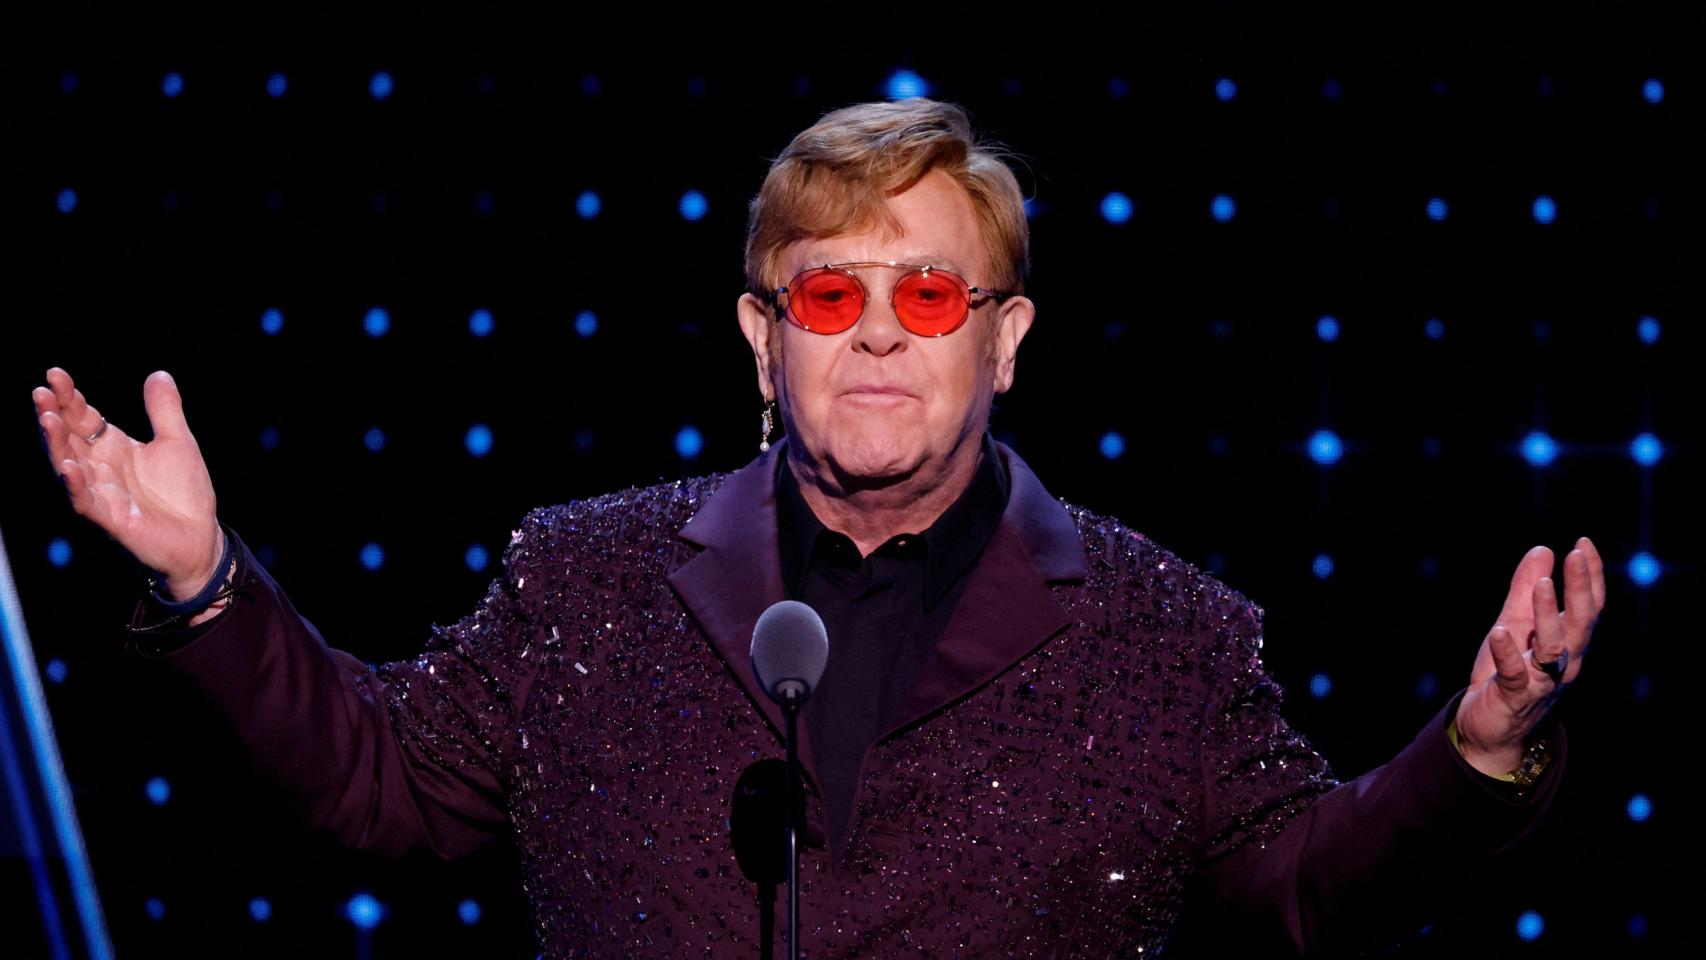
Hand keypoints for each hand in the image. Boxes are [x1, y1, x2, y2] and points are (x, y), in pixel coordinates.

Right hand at [32, 367, 223, 598]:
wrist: (200, 537)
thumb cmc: (184, 492)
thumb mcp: (178, 442)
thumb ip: (165, 410)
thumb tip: (159, 373)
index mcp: (113, 447)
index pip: (83, 417)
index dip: (69, 396)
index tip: (55, 373)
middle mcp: (99, 467)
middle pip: (68, 437)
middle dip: (53, 414)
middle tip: (42, 391)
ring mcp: (100, 492)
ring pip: (67, 465)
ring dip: (56, 443)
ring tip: (47, 418)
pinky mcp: (109, 518)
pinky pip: (85, 500)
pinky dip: (75, 484)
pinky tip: (68, 467)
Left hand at [1454, 538, 1604, 776]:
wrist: (1489, 728)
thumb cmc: (1506, 673)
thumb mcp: (1514, 623)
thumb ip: (1526, 589)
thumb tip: (1542, 549)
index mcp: (1568, 643)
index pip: (1588, 607)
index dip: (1590, 577)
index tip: (1583, 543)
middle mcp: (1564, 662)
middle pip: (1580, 623)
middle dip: (1580, 589)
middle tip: (1575, 555)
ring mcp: (1542, 681)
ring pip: (1555, 648)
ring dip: (1548, 615)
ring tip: (1540, 584)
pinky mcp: (1515, 696)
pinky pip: (1515, 674)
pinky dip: (1508, 653)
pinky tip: (1499, 631)